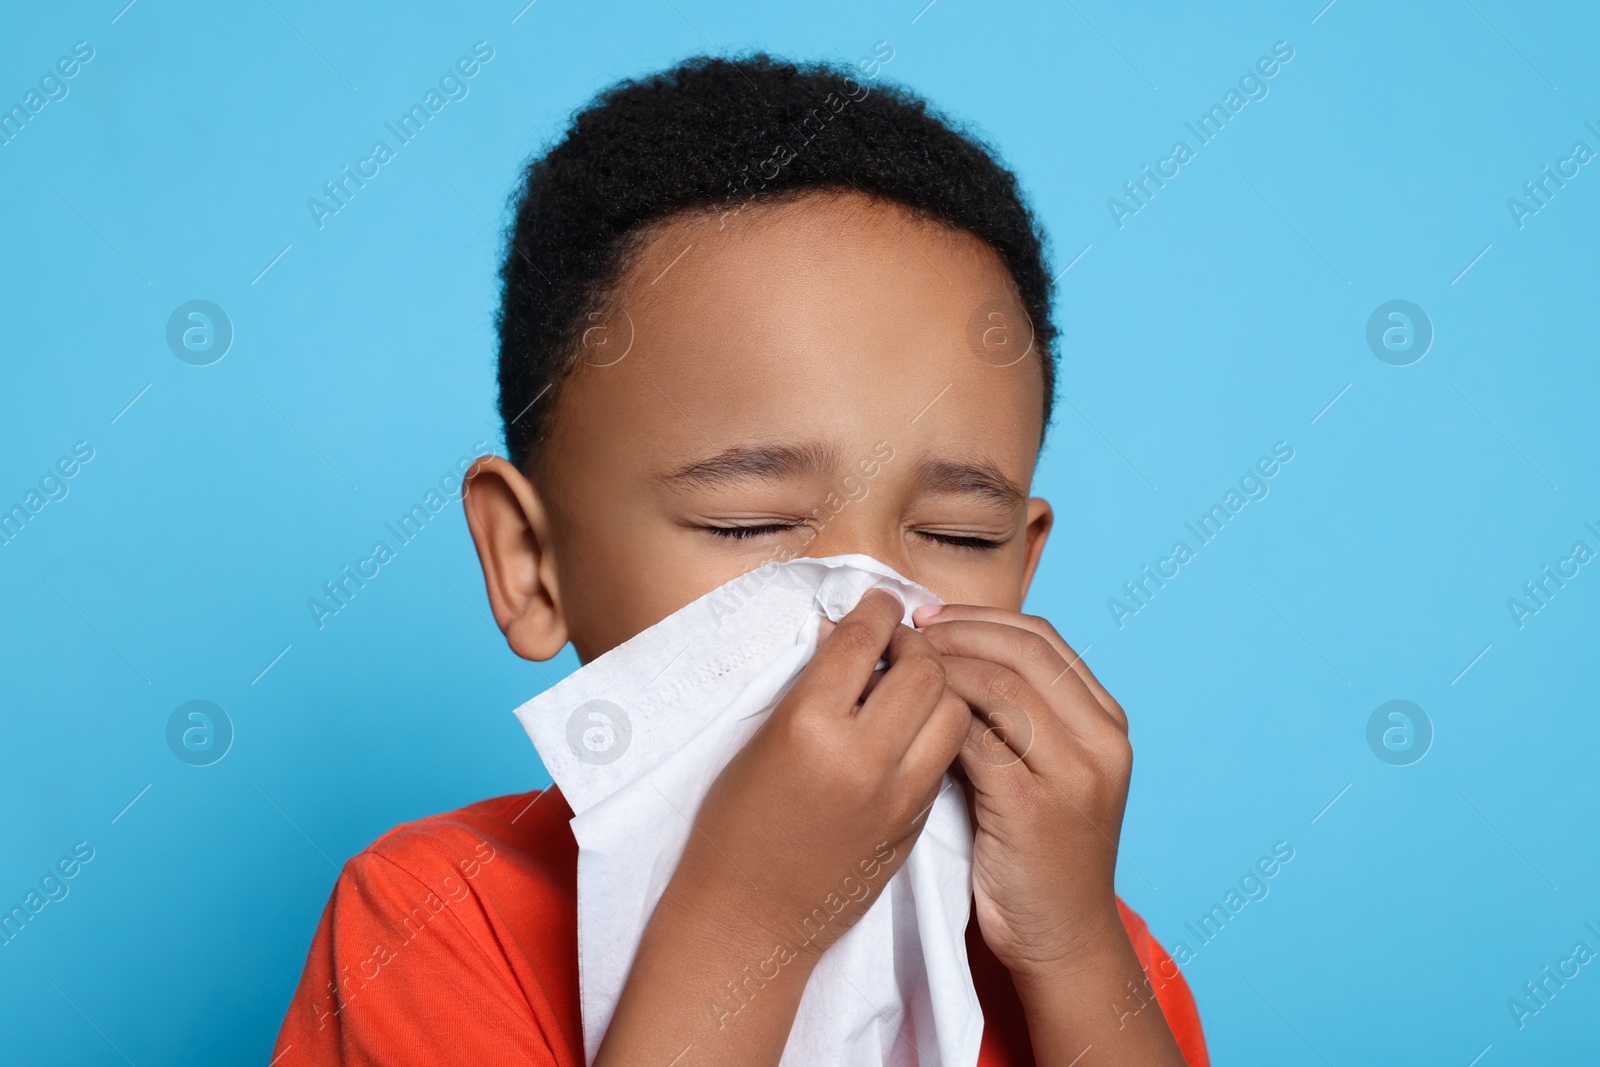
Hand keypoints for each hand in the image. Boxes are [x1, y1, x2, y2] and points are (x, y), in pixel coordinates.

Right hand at [595, 588, 970, 1066]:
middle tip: (899, 642)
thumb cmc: (733, 828)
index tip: (879, 603)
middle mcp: (861, 757)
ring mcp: (895, 795)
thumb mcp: (758, 740)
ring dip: (939, 687)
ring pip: (953, 711)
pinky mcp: (914, 825)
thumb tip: (846, 635)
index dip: (876, 610)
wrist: (747, 922)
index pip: (863, 640)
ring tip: (912, 685)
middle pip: (925, 670)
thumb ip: (809, 687)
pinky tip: (913, 728)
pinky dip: (937, 730)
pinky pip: (944, 757)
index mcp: (808, 726)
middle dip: (917, 644)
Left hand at [912, 604, 1130, 979]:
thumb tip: (945, 651)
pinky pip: (977, 740)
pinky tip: (901, 717)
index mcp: (1107, 721)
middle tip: (902, 632)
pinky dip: (935, 718)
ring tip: (895, 666)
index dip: (979, 618)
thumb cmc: (1037, 853)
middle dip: (955, 632)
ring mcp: (1075, 773)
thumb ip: (1017, 717)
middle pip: (1023, 651)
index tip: (926, 616)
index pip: (1042, 638)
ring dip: (938, 668)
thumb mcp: (1044, 771)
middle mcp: (1102, 740)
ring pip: (1000, 687)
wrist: (1062, 940)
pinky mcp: (1035, 807)